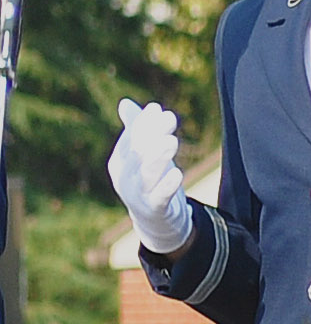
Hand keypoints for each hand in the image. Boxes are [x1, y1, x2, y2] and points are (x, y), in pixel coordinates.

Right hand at [108, 99, 193, 253]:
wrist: (155, 221)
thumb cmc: (149, 182)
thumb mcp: (143, 155)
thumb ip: (136, 130)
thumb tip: (125, 102)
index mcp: (120, 161)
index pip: (130, 139)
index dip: (143, 124)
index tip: (158, 109)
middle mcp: (124, 177)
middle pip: (137, 153)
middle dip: (152, 134)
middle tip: (169, 117)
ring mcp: (137, 194)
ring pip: (146, 174)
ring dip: (159, 156)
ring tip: (172, 141)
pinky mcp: (153, 209)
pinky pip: (159, 197)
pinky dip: (166, 186)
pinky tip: (177, 173)